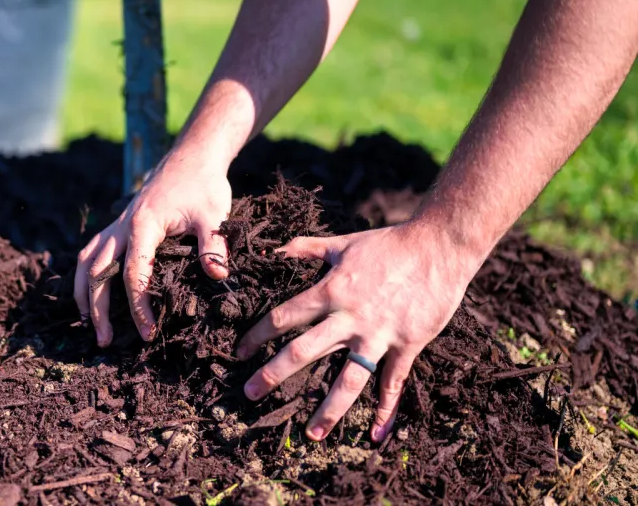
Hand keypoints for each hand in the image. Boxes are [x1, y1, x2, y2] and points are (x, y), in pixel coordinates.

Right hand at [73, 149, 231, 346]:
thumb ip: (214, 245)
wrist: (191, 157)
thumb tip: (217, 276)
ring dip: (83, 293)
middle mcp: (122, 226)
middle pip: (97, 272)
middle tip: (105, 342)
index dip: (138, 306)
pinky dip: (85, 275)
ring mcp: (117, 224)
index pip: (133, 274)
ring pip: (86, 261)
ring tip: (87, 323)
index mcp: (143, 225)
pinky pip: (92, 251)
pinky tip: (89, 294)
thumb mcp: (214, 214)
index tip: (148, 332)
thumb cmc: (204, 186)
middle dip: (98, 309)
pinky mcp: (118, 225)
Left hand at [236, 220, 485, 442]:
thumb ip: (306, 248)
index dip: (258, 335)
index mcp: (330, 291)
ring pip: (348, 379)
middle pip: (303, 352)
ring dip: (329, 409)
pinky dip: (386, 410)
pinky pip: (393, 382)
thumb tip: (275, 250)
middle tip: (250, 394)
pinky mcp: (407, 345)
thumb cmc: (389, 244)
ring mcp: (379, 335)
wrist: (438, 247)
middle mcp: (349, 318)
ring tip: (312, 434)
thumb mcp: (342, 243)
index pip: (283, 317)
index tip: (240, 352)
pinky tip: (376, 434)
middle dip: (273, 374)